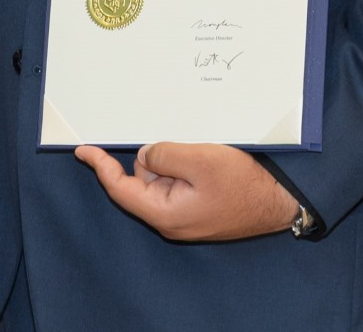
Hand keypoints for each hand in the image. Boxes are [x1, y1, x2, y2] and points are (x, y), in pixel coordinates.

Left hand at [74, 142, 299, 241]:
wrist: (280, 202)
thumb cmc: (243, 184)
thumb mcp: (200, 160)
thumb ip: (164, 155)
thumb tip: (146, 156)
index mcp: (164, 213)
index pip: (120, 188)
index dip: (100, 167)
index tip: (83, 150)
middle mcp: (170, 218)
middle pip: (143, 178)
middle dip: (156, 156)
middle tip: (186, 145)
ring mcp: (185, 214)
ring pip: (164, 176)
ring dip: (175, 159)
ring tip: (205, 153)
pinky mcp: (199, 206)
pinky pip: (181, 180)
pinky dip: (187, 165)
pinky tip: (208, 159)